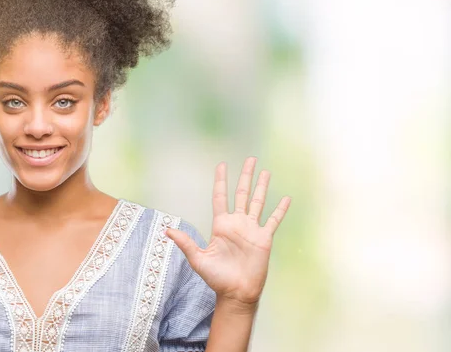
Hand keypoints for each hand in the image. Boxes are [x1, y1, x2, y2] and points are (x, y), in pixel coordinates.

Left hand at [165, 157, 290, 308]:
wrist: (236, 293)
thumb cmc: (216, 278)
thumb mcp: (198, 259)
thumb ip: (186, 242)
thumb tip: (167, 230)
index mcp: (221, 225)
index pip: (221, 197)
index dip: (221, 181)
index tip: (222, 165)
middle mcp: (237, 224)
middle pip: (242, 193)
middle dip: (246, 176)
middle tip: (250, 159)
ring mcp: (251, 230)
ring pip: (258, 202)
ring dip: (262, 187)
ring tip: (266, 171)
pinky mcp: (264, 239)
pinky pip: (273, 220)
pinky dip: (280, 210)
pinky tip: (286, 198)